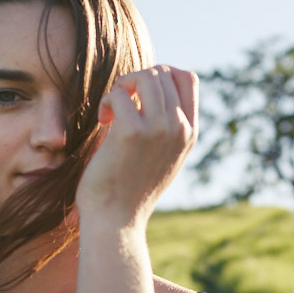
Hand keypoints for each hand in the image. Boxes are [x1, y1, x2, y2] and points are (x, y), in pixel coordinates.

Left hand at [77, 65, 197, 227]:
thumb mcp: (164, 154)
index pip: (188, 78)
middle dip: (136, 80)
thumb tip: (159, 86)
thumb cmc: (132, 185)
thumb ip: (169, 124)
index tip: (141, 92)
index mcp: (190, 132)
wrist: (116, 219)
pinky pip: (120, 93)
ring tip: (113, 109)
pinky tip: (103, 120)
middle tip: (120, 104)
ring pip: (144, 77)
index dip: (161, 73)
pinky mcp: (131, 133)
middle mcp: (179, 129)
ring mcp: (158, 130)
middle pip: (162, 73)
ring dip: (122, 86)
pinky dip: (107, 100)